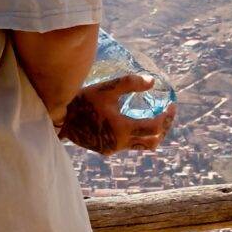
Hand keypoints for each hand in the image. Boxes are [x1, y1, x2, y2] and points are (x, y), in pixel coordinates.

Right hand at [60, 73, 175, 155]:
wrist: (59, 120)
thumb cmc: (82, 101)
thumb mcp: (106, 88)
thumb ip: (130, 83)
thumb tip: (152, 82)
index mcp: (122, 129)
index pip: (154, 127)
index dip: (167, 116)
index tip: (172, 105)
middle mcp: (120, 143)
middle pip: (152, 141)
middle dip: (163, 128)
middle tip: (167, 114)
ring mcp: (112, 149)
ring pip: (141, 146)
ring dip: (151, 134)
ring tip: (154, 119)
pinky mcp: (106, 150)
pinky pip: (128, 145)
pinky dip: (137, 135)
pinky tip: (134, 122)